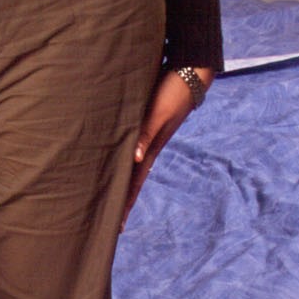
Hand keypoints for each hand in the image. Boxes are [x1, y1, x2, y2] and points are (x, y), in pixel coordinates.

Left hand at [120, 66, 213, 230]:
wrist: (189, 72)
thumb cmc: (172, 92)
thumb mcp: (158, 114)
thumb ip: (145, 134)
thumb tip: (135, 159)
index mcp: (150, 148)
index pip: (134, 182)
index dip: (125, 203)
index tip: (117, 226)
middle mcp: (148, 145)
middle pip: (131, 179)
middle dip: (122, 201)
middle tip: (110, 223)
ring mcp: (148, 135)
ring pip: (130, 164)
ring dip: (121, 181)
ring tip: (110, 196)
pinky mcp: (146, 122)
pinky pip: (131, 146)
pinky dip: (122, 158)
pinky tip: (116, 161)